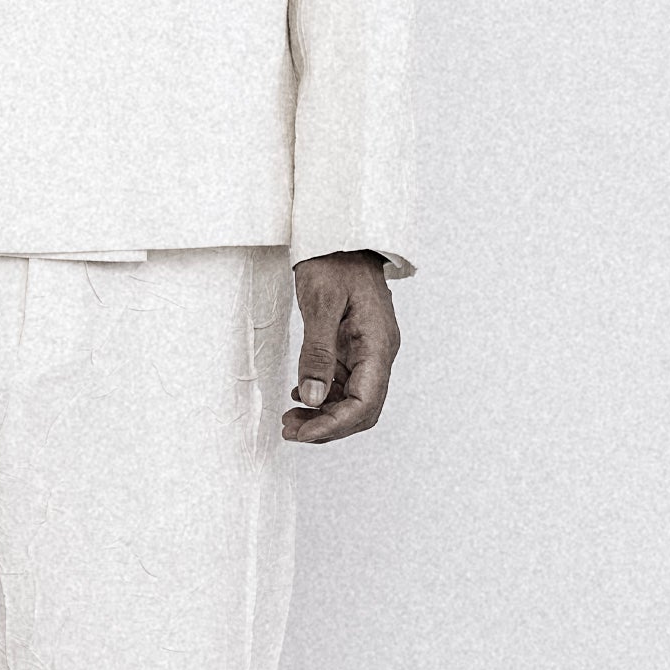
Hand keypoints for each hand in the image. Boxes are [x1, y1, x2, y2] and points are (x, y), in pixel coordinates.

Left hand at [284, 250, 400, 443]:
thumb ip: (317, 353)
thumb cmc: (334, 261)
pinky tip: (299, 396)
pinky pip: (344, 383)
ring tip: (290, 419)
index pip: (364, 403)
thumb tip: (311, 397)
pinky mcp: (356, 348)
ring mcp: (369, 352)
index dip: (334, 425)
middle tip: (290, 431)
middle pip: (362, 409)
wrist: (342, 235)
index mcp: (378, 345)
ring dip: (323, 415)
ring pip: (353, 400)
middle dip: (328, 426)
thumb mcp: (320, 303)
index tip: (302, 433)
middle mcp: (380, 353)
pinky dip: (323, 396)